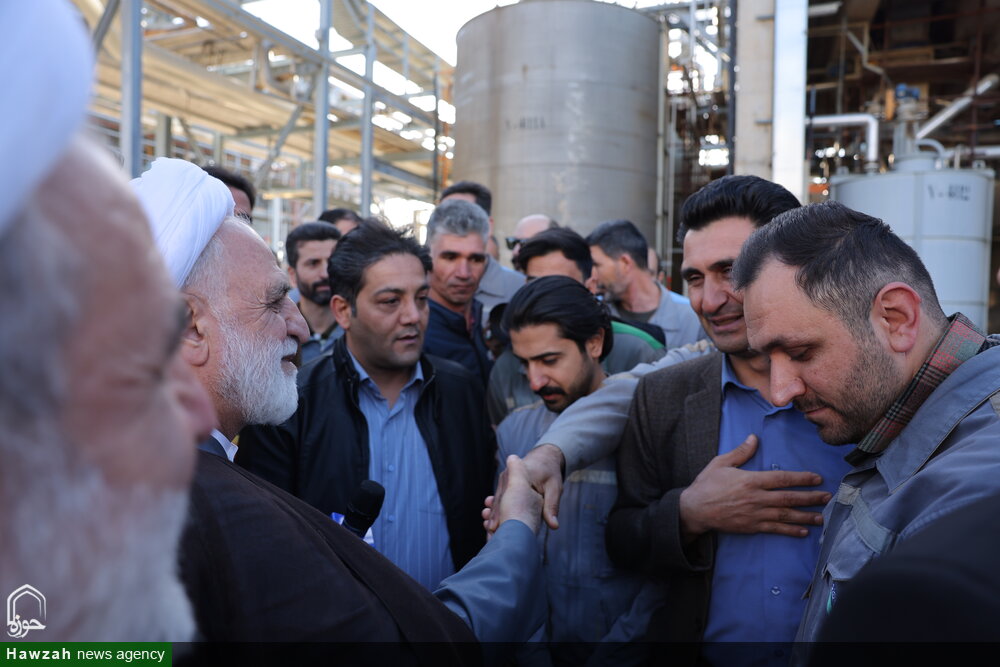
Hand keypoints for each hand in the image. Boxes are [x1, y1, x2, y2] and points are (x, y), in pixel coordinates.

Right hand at [484, 443, 564, 532]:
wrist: (544, 459)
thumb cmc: (550, 474)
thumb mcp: (554, 488)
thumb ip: (551, 505)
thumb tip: (554, 526)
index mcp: (519, 473)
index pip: (506, 495)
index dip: (501, 512)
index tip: (496, 527)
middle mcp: (508, 476)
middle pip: (499, 500)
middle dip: (494, 518)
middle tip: (491, 534)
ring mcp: (505, 481)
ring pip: (497, 502)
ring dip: (493, 517)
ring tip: (489, 533)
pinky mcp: (505, 487)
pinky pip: (499, 501)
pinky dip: (497, 513)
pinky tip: (493, 527)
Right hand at [678, 434, 831, 538]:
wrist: (694, 509)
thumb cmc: (706, 484)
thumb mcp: (720, 463)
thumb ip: (740, 452)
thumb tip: (754, 438)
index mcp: (750, 481)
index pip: (781, 479)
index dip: (801, 478)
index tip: (816, 478)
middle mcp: (756, 498)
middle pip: (789, 498)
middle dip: (810, 498)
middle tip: (828, 497)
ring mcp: (755, 514)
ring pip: (785, 515)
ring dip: (805, 516)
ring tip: (822, 517)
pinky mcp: (751, 527)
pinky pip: (775, 529)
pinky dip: (790, 531)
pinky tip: (803, 531)